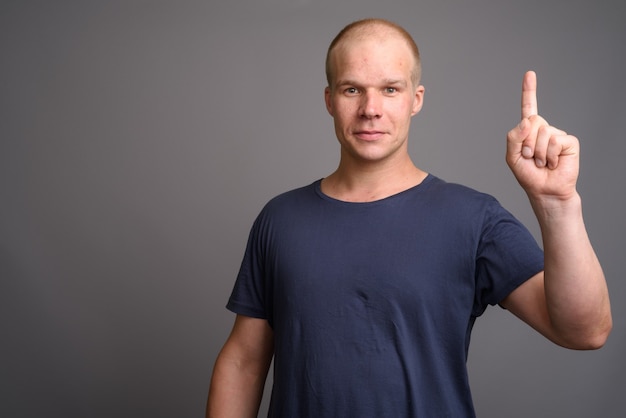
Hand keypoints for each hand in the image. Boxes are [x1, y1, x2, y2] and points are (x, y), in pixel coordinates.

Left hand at [506, 71, 579, 202]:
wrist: (545, 191)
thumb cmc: (528, 175)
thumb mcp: (512, 158)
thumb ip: (513, 138)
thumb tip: (527, 121)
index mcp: (529, 131)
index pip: (529, 107)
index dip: (529, 91)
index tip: (530, 73)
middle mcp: (544, 129)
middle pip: (532, 121)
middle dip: (526, 142)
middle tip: (530, 157)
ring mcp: (557, 134)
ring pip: (542, 132)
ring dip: (537, 152)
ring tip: (541, 162)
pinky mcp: (569, 142)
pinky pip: (554, 141)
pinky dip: (550, 155)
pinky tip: (553, 163)